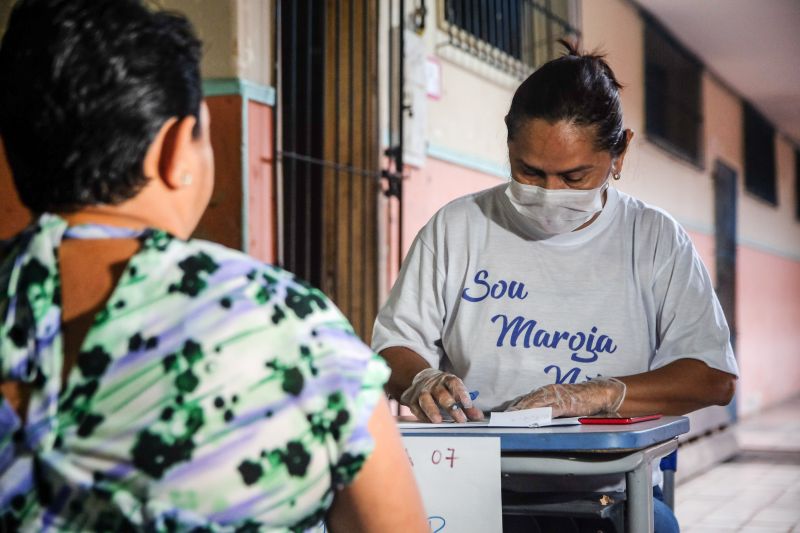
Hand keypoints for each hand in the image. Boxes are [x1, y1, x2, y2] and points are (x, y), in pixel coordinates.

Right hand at [400, 368, 483, 422]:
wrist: (421, 378)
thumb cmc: (443, 388)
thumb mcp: (456, 392)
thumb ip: (467, 406)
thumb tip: (478, 417)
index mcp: (446, 380)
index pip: (454, 383)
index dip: (461, 393)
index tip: (468, 404)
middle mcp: (433, 384)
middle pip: (441, 394)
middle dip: (451, 406)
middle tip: (460, 419)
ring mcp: (421, 391)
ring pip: (425, 399)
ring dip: (432, 410)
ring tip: (438, 421)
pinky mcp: (411, 399)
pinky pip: (415, 408)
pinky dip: (421, 415)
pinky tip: (428, 422)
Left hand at [506, 378, 625, 416]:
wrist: (598, 393)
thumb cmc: (579, 399)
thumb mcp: (559, 402)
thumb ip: (547, 408)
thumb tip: (531, 418)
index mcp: (546, 391)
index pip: (526, 399)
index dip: (515, 407)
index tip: (503, 415)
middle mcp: (549, 391)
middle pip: (528, 401)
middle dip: (515, 410)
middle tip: (504, 418)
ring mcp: (557, 396)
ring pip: (536, 403)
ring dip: (524, 411)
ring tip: (513, 418)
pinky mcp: (566, 403)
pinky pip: (551, 409)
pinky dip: (541, 413)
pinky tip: (533, 418)